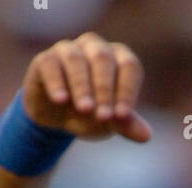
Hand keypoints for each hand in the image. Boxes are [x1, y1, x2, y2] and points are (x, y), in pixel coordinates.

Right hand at [21, 32, 150, 143]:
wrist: (57, 118)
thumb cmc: (92, 114)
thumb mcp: (110, 122)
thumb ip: (126, 125)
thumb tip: (146, 136)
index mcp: (118, 58)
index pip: (129, 66)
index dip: (127, 90)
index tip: (123, 115)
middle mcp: (95, 47)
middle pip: (104, 60)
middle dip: (105, 90)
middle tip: (104, 116)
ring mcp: (68, 50)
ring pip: (76, 60)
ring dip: (82, 86)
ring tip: (85, 110)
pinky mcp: (45, 60)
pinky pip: (51, 66)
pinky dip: (57, 83)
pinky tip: (61, 100)